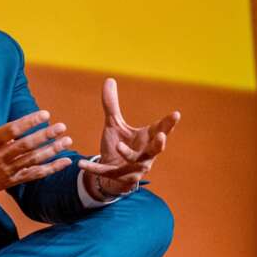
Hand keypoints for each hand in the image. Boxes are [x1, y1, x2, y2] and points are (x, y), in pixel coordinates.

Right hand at [0, 86, 73, 206]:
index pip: (13, 130)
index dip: (30, 122)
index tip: (45, 114)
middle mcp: (0, 156)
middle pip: (26, 145)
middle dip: (45, 136)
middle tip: (61, 126)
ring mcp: (7, 170)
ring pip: (33, 160)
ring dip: (52, 150)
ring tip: (67, 140)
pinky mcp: (12, 180)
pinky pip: (35, 174)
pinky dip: (51, 169)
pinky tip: (65, 161)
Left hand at [78, 78, 179, 199]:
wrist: (110, 173)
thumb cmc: (119, 144)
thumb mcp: (114, 124)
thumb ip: (111, 105)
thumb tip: (109, 79)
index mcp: (146, 140)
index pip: (161, 130)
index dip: (169, 123)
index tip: (176, 114)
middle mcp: (144, 155)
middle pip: (156, 150)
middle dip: (159, 144)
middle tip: (161, 137)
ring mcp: (133, 168)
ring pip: (135, 163)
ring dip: (128, 154)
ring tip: (118, 146)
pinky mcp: (118, 177)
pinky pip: (107, 172)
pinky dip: (94, 168)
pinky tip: (81, 163)